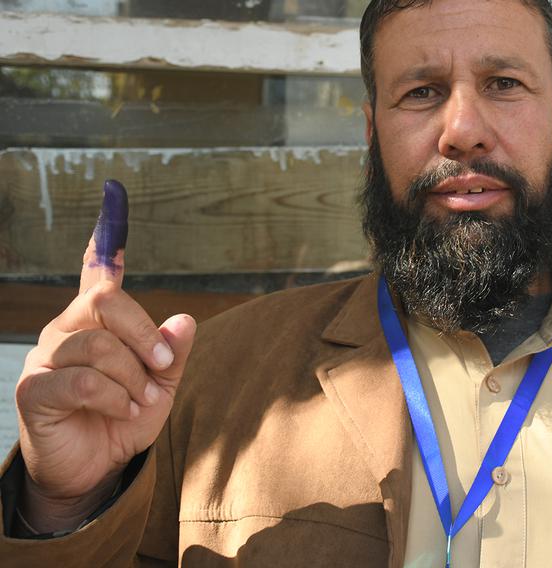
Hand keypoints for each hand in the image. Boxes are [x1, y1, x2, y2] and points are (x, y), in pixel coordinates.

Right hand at [15, 180, 195, 532]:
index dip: (105, 240)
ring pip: (98, 345)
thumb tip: (185, 319)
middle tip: (164, 369)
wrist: (93, 471)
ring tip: (141, 402)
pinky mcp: (34, 390)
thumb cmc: (124, 421)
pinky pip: (81, 380)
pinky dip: (113, 397)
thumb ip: (172, 354)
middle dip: (145, 335)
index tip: (114, 196)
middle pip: (107, 300)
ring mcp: (46, 358)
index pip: (97, 275)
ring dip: (133, 378)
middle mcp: (67, 331)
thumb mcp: (161, 387)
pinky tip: (122, 412)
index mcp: (97, 326)